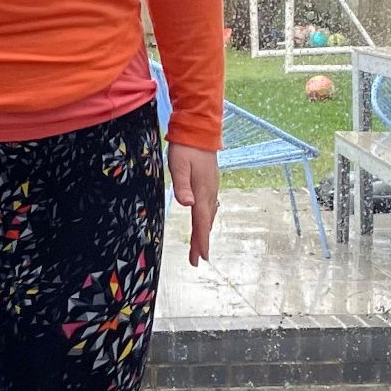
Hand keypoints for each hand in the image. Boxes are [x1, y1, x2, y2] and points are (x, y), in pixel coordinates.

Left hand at [167, 140, 218, 265]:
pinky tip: (205, 220)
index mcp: (202, 192)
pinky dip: (207, 219)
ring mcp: (212, 187)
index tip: (201, 258)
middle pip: (206, 222)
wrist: (200, 130)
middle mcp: (210, 192)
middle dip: (201, 242)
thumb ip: (182, 186)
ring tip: (200, 246)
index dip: (201, 241)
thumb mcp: (178, 165)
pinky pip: (210, 207)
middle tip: (197, 259)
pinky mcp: (210, 183)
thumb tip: (187, 204)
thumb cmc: (186, 148)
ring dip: (204, 231)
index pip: (201, 222)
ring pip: (209, 215)